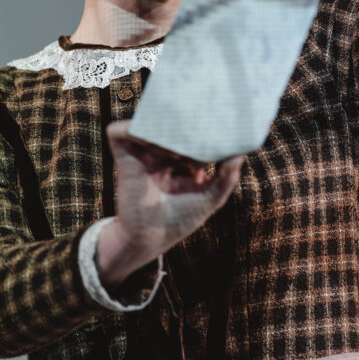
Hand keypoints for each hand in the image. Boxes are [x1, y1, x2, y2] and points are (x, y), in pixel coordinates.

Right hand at [106, 119, 244, 261]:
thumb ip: (226, 177)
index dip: (202, 126)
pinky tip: (153, 142)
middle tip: (197, 123)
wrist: (151, 239)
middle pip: (169, 122)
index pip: (191, 131)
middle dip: (183, 120)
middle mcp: (161, 152)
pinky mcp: (125, 158)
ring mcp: (143, 154)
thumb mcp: (211, 198)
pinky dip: (131, 129)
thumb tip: (240, 154)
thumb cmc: (180, 219)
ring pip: (148, 122)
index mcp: (181, 159)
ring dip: (161, 125)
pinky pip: (118, 132)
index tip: (215, 125)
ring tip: (177, 141)